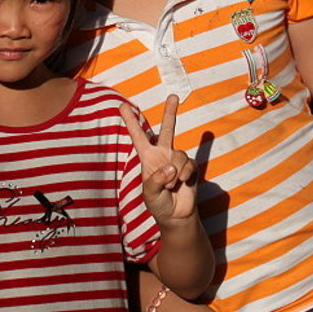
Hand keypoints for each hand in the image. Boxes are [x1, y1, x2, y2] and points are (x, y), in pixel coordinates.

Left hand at [122, 95, 197, 223]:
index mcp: (147, 158)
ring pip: (179, 154)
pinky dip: (185, 174)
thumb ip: (156, 179)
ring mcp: (177, 160)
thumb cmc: (157, 204)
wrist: (176, 216)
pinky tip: (182, 183)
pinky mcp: (190, 167)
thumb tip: (170, 166)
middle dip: (171, 112)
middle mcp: (162, 154)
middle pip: (167, 129)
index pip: (137, 136)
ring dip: (176, 171)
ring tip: (172, 184)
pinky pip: (189, 164)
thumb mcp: (149, 194)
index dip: (130, 121)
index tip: (122, 105)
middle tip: (173, 95)